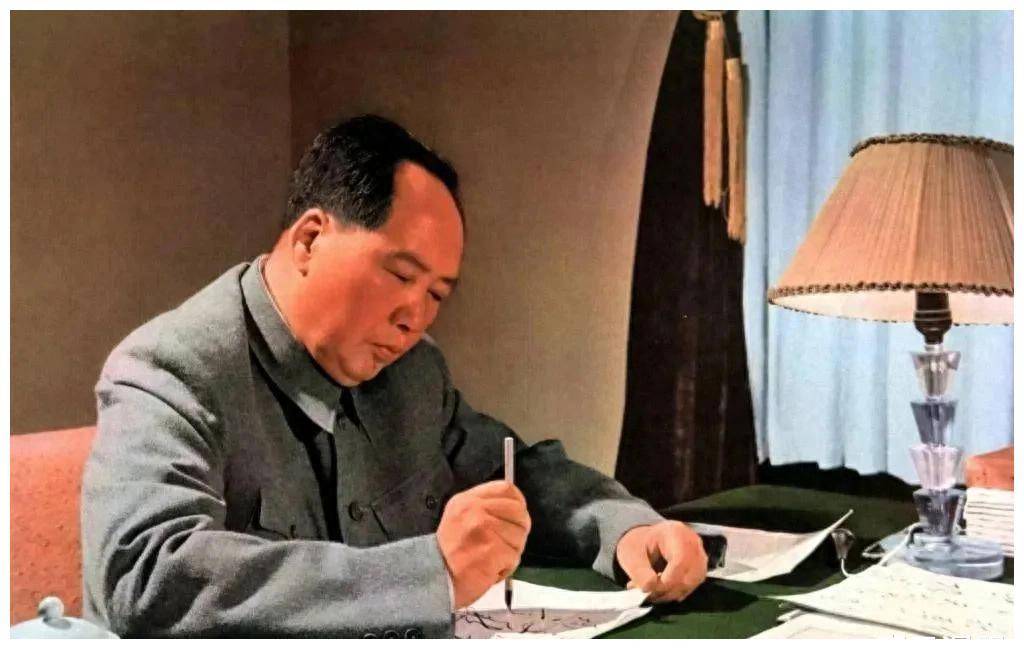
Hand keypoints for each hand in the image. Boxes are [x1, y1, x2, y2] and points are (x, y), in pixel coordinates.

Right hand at [436, 480, 531, 608]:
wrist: (434, 580)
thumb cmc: (451, 554)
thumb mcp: (460, 518)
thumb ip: (484, 509)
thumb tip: (517, 510)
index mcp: (467, 500)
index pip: (506, 489)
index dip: (518, 503)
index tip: (517, 517)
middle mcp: (474, 510)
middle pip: (518, 512)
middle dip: (519, 531)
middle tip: (507, 544)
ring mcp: (483, 529)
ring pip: (519, 537)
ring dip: (511, 552)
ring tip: (492, 560)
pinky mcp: (491, 550)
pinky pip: (514, 557)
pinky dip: (507, 568)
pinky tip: (491, 570)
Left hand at [615, 520, 707, 603]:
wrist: (646, 540)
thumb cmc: (640, 543)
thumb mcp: (631, 554)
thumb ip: (639, 572)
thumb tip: (649, 587)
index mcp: (675, 532)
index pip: (679, 562)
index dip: (665, 581)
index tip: (648, 589)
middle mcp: (692, 542)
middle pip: (688, 575)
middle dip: (666, 590)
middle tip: (647, 594)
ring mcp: (699, 555)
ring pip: (691, 584)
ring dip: (670, 593)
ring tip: (652, 592)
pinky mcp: (699, 567)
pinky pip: (692, 586)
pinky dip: (676, 592)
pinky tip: (662, 590)